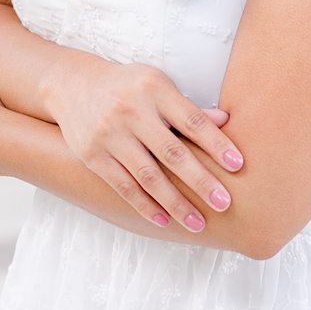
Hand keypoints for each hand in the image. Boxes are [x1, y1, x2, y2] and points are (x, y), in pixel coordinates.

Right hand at [45, 57, 242, 233]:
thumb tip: (226, 120)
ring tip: (198, 224)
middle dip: (201, 181)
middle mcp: (132, 111)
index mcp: (155, 89)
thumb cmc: (127, 87)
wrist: (72, 85)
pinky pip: (124, 186)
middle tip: (225, 203)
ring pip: (148, 176)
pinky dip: (145, 206)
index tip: (237, 165)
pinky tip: (164, 220)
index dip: (216, 144)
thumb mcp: (157, 85)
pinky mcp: (92, 155)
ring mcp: (110, 134)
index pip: (192, 121)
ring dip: (175, 203)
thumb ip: (188, 108)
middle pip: (173, 152)